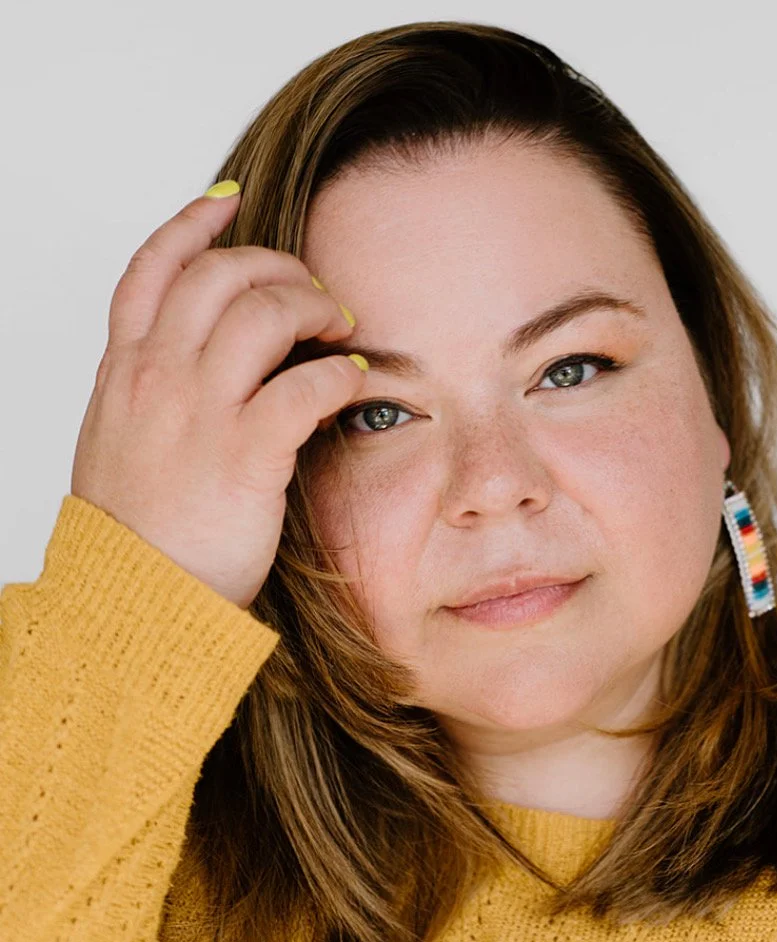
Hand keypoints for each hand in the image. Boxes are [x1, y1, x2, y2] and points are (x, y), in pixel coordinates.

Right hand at [70, 182, 366, 608]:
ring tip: (341, 329)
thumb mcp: (120, 444)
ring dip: (315, 308)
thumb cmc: (137, 532)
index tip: (231, 204)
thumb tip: (193, 365)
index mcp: (123, 373)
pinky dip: (338, 372)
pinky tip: (353, 379)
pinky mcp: (245, 455)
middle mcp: (156, 378)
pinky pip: (305, 386)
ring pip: (263, 313)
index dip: (192, 225)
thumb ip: (149, 395)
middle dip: (278, 267)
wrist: (133, 597)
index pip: (151, 270)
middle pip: (220, 276)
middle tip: (315, 293)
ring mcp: (198, 413)